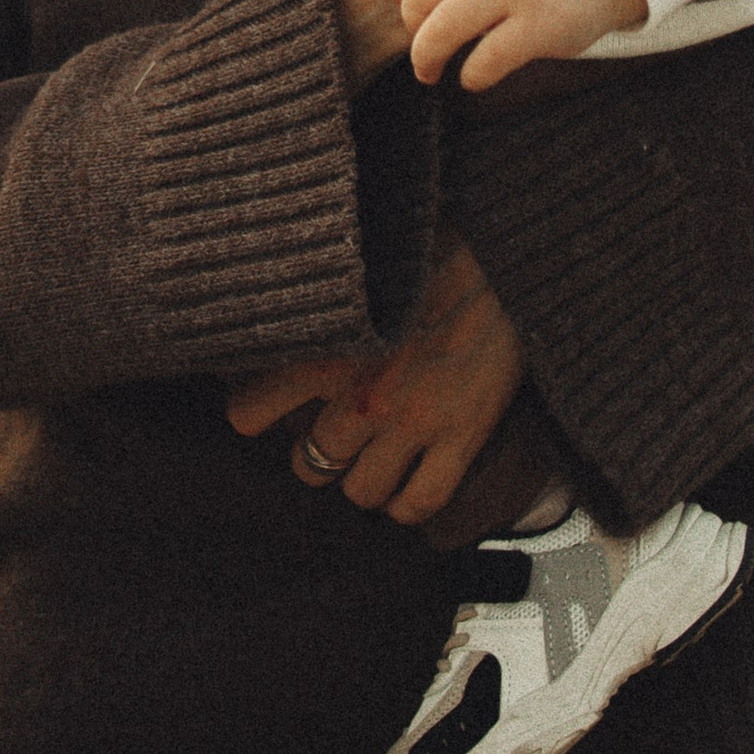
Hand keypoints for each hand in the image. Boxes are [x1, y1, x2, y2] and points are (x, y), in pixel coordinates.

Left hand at [225, 238, 525, 522]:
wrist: (503, 253)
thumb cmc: (432, 248)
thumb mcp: (358, 275)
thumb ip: (318, 303)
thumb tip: (278, 294)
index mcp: (326, 347)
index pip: (249, 412)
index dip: (252, 414)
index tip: (260, 412)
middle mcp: (361, 393)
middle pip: (310, 465)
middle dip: (319, 458)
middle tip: (333, 443)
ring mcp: (412, 422)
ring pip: (362, 492)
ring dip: (366, 481)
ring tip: (374, 463)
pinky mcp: (461, 437)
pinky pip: (420, 501)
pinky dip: (409, 504)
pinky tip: (408, 488)